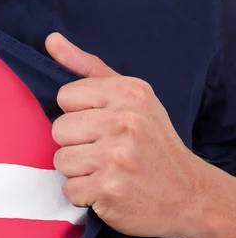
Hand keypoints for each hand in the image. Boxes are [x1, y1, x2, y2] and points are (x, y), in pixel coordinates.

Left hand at [45, 33, 202, 237]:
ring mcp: (116, 157)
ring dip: (78, 171)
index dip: (78, 114)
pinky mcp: (109, 189)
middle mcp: (124, 121)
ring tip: (106, 171)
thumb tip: (51, 41)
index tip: (101, 125)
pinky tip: (106, 190)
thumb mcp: (132, 98)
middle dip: (76, 144)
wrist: (187, 194)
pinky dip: (84, 196)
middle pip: (58, 129)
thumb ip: (89, 68)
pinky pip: (69, 190)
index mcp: (129, 92)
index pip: (65, 96)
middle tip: (105, 152)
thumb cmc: (152, 142)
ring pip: (60, 160)